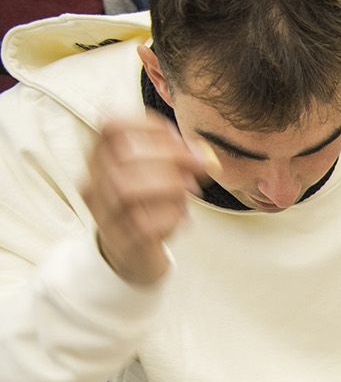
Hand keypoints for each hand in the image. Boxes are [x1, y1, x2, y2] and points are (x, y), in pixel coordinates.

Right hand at [80, 114, 209, 285]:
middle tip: (198, 166)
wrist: (133, 256)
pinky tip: (182, 217)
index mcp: (102, 158)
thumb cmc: (149, 208)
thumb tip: (203, 156)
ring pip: (127, 189)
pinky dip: (170, 216)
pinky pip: (142, 224)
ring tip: (190, 190)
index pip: (112, 127)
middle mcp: (95, 181)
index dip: (148, 126)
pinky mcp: (122, 241)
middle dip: (169, 156)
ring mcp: (105, 212)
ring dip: (169, 185)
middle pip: (123, 157)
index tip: (178, 137)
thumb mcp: (161, 176)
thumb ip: (180, 160)